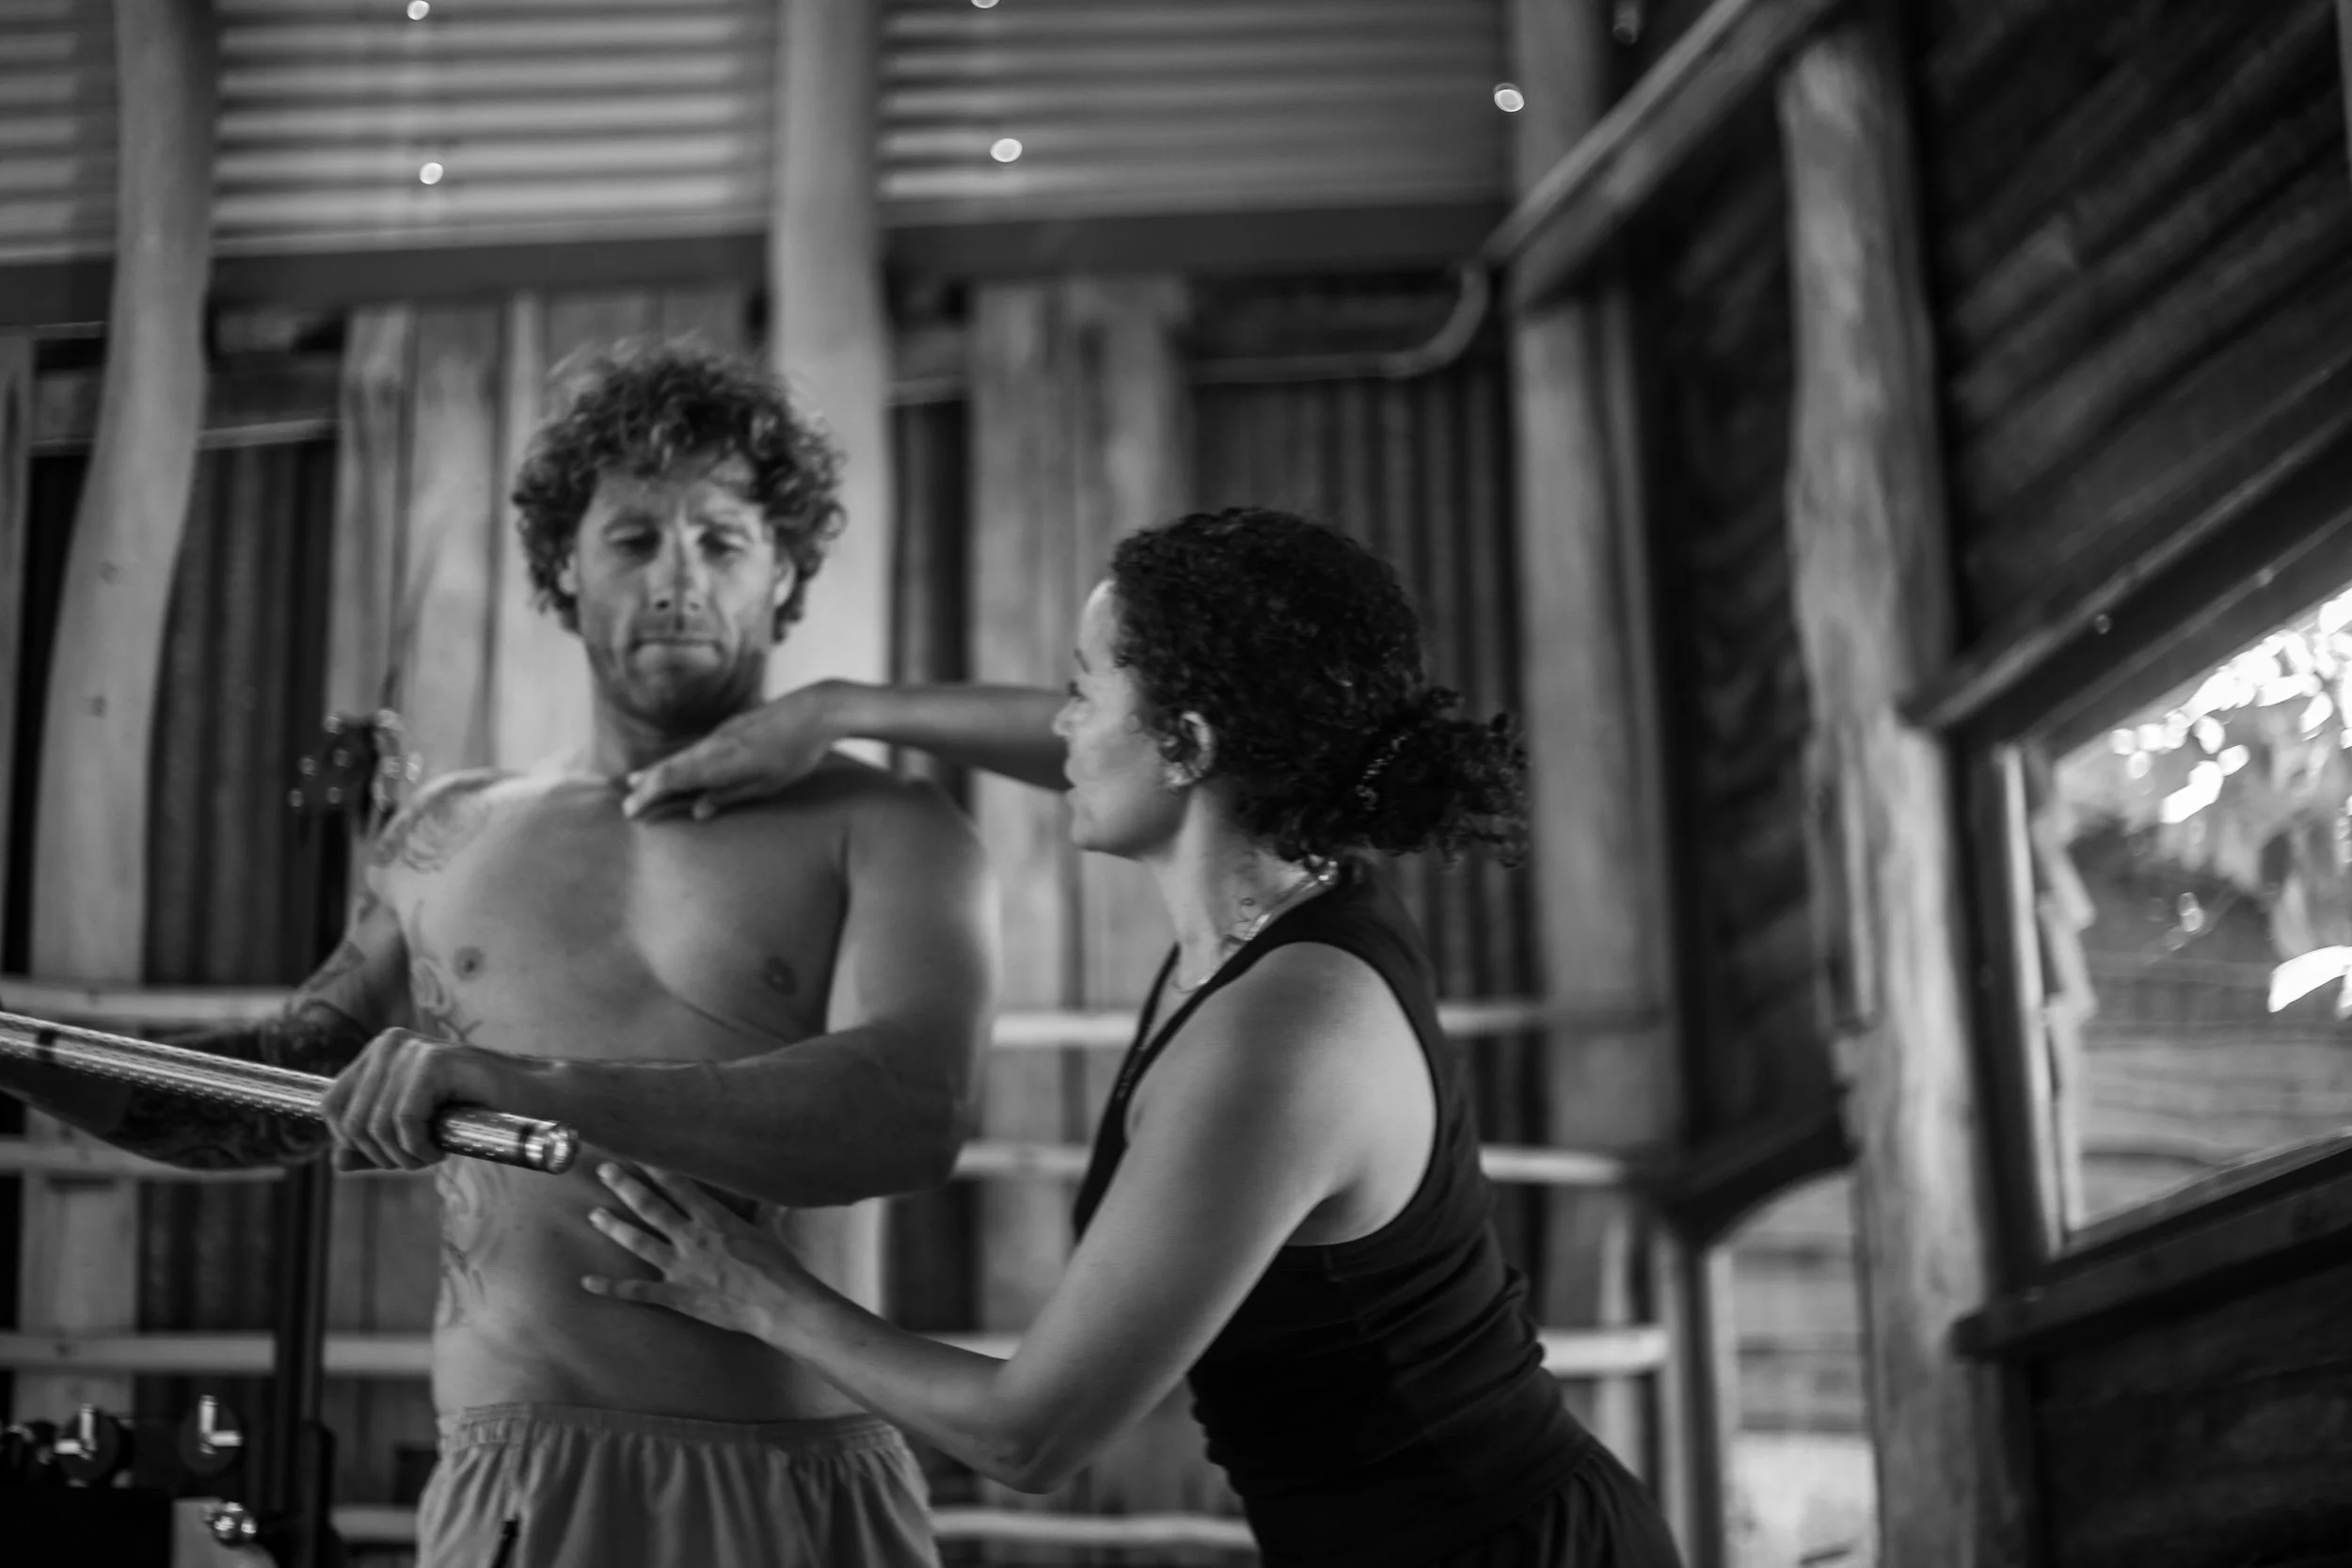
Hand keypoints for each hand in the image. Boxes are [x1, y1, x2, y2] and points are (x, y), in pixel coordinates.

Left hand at [318, 1028, 511, 1170]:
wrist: (531, 1100)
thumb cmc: (474, 1113)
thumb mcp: (413, 1132)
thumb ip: (374, 1145)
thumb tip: (336, 1162)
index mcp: (377, 1053)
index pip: (330, 1105)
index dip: (351, 1142)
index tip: (390, 1153)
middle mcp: (389, 1044)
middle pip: (349, 1121)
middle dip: (380, 1155)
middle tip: (417, 1158)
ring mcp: (411, 1049)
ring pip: (376, 1125)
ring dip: (404, 1156)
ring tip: (432, 1153)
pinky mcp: (434, 1061)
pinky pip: (403, 1121)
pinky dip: (420, 1147)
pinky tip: (441, 1148)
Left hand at [581, 1162, 808, 1339]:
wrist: (777, 1303)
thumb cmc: (778, 1265)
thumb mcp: (766, 1229)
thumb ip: (757, 1209)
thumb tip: (765, 1191)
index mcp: (712, 1218)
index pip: (677, 1185)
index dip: (655, 1167)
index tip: (637, 1151)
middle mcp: (690, 1237)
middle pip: (650, 1206)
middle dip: (625, 1186)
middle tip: (604, 1170)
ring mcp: (679, 1266)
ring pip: (638, 1241)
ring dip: (613, 1227)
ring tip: (593, 1214)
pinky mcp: (676, 1295)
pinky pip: (638, 1291)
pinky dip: (612, 1287)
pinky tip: (588, 1282)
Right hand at [621, 682, 851, 820]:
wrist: (817, 709)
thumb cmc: (797, 752)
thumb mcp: (767, 784)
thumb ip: (730, 795)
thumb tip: (697, 810)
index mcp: (721, 760)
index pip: (673, 777)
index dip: (650, 794)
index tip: (632, 809)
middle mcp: (715, 744)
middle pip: (673, 765)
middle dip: (648, 784)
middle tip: (628, 801)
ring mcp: (723, 733)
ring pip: (685, 755)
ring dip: (661, 770)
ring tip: (641, 782)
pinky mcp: (733, 728)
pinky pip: (699, 748)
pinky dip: (682, 760)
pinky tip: (679, 766)